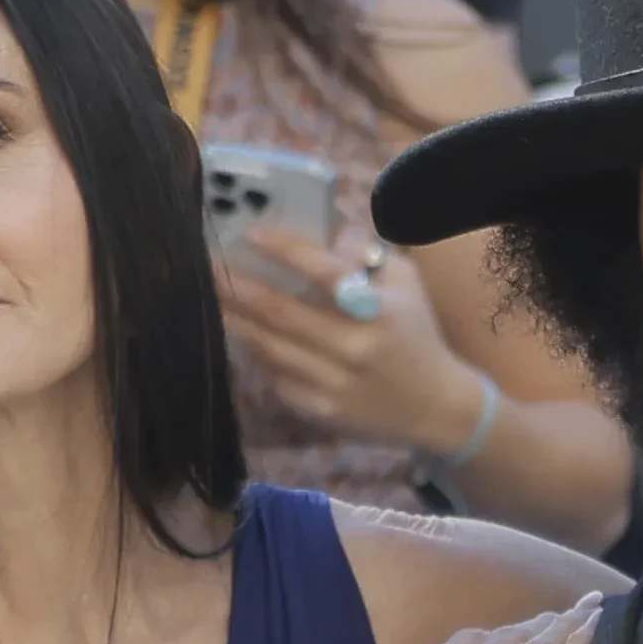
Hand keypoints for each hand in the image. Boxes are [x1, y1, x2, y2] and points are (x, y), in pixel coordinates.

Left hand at [224, 228, 484, 456]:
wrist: (436, 408)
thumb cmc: (416, 335)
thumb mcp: (406, 285)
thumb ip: (365, 256)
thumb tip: (319, 233)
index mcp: (379, 310)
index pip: (325, 273)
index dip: (284, 250)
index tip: (250, 233)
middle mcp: (354, 348)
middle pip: (280, 313)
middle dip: (237, 286)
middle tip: (206, 266)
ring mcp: (335, 384)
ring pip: (268, 346)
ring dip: (235, 319)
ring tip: (211, 297)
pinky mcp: (321, 410)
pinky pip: (276, 377)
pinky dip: (258, 355)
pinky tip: (244, 335)